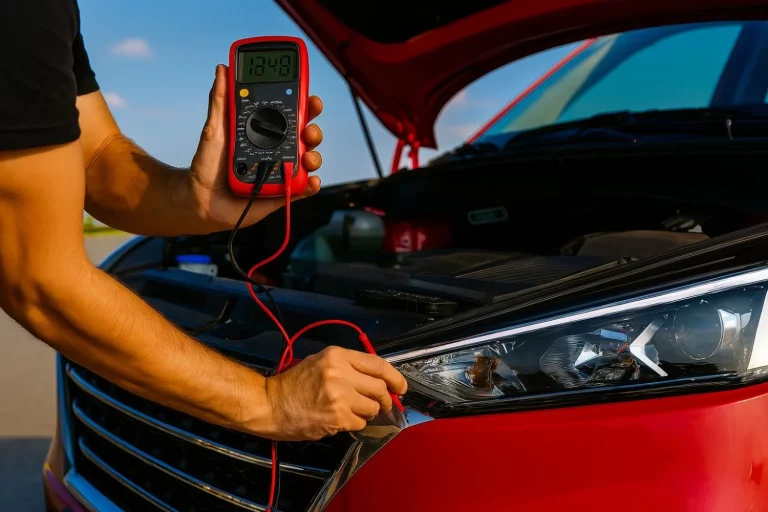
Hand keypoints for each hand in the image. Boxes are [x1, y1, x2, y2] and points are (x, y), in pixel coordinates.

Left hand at [188, 64, 323, 232]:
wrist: (201, 199)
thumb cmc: (208, 164)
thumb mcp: (214, 129)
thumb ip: (220, 101)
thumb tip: (222, 70)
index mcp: (265, 131)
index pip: (291, 114)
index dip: (304, 104)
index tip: (309, 97)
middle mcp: (277, 149)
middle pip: (305, 135)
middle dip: (314, 130)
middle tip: (307, 130)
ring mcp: (282, 171)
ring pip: (309, 159)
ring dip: (314, 156)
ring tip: (307, 157)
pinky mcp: (283, 192)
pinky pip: (303, 188)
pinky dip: (312, 184)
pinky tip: (311, 180)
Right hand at [260, 346, 407, 440]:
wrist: (271, 404)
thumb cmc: (294, 384)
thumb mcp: (320, 362)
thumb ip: (349, 366)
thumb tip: (378, 378)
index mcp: (337, 356)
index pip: (378, 365)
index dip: (395, 377)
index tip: (401, 387)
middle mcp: (340, 374)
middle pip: (379, 388)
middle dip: (384, 399)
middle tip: (382, 404)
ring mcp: (339, 397)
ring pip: (372, 408)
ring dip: (368, 412)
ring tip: (354, 410)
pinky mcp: (337, 418)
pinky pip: (360, 423)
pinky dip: (355, 424)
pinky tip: (341, 419)